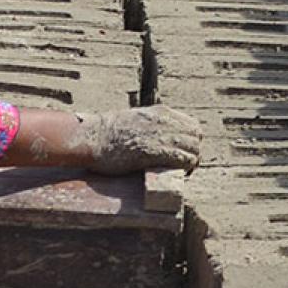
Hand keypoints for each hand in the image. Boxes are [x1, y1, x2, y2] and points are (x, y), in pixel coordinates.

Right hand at [83, 106, 201, 175]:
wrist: (90, 138)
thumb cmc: (107, 132)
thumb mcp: (135, 119)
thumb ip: (152, 125)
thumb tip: (163, 137)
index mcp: (159, 112)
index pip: (193, 125)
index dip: (191, 141)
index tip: (182, 151)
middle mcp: (163, 121)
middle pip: (197, 137)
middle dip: (193, 151)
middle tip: (182, 164)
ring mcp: (159, 136)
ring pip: (194, 150)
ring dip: (190, 162)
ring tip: (179, 171)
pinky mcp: (153, 152)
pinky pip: (183, 160)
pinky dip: (184, 168)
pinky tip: (177, 174)